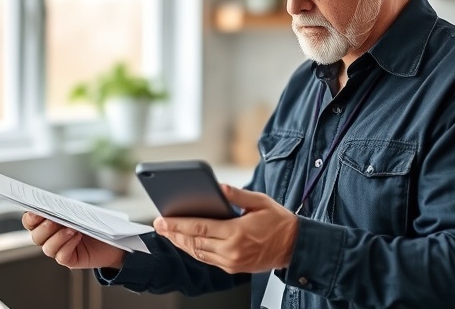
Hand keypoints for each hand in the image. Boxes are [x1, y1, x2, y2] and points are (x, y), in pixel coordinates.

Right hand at [22, 212, 125, 268]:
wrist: (109, 240)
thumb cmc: (90, 222)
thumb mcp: (77, 211)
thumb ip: (64, 209)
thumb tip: (55, 205)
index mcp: (46, 223)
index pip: (30, 222)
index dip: (30, 218)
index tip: (35, 212)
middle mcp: (49, 239)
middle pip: (36, 236)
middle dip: (44, 228)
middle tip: (54, 220)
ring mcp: (58, 250)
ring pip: (48, 248)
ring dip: (58, 237)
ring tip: (71, 229)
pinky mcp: (68, 260)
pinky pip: (61, 256)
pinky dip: (68, 245)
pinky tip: (77, 237)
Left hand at [153, 184, 297, 273]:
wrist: (295, 246)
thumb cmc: (279, 221)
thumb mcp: (260, 201)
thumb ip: (237, 195)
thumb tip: (219, 186)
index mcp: (237, 233)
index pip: (199, 228)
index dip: (177, 225)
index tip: (162, 220)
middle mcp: (232, 250)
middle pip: (194, 242)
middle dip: (174, 234)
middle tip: (159, 226)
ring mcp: (232, 262)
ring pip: (199, 253)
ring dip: (182, 244)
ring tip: (169, 234)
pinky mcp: (234, 268)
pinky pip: (208, 260)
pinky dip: (195, 251)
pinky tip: (187, 243)